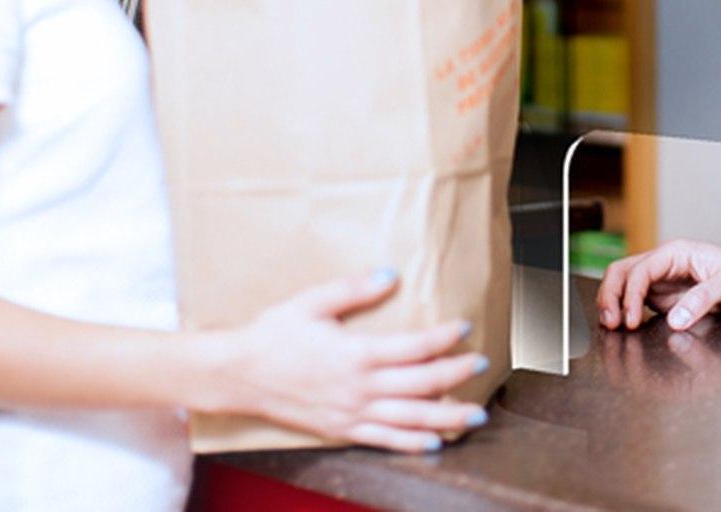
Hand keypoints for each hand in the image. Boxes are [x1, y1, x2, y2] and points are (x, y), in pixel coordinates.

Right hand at [214, 270, 488, 452]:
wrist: (238, 373)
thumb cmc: (274, 333)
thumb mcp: (312, 301)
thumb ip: (354, 289)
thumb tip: (391, 275)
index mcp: (356, 353)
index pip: (414, 347)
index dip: (444, 337)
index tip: (464, 325)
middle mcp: (359, 388)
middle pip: (421, 383)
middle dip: (456, 374)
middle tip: (483, 363)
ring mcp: (351, 413)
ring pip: (409, 419)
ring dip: (447, 416)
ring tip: (477, 414)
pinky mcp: (341, 430)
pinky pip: (383, 441)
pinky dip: (411, 444)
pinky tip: (434, 444)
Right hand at [596, 239, 720, 331]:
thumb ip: (703, 299)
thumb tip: (675, 319)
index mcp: (675, 253)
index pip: (640, 271)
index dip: (630, 296)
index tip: (631, 321)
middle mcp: (663, 263)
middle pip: (622, 271)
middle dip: (610, 295)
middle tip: (610, 323)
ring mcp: (662, 278)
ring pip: (624, 283)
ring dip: (613, 301)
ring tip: (611, 325)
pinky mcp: (664, 294)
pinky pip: (635, 298)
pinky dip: (624, 309)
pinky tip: (624, 326)